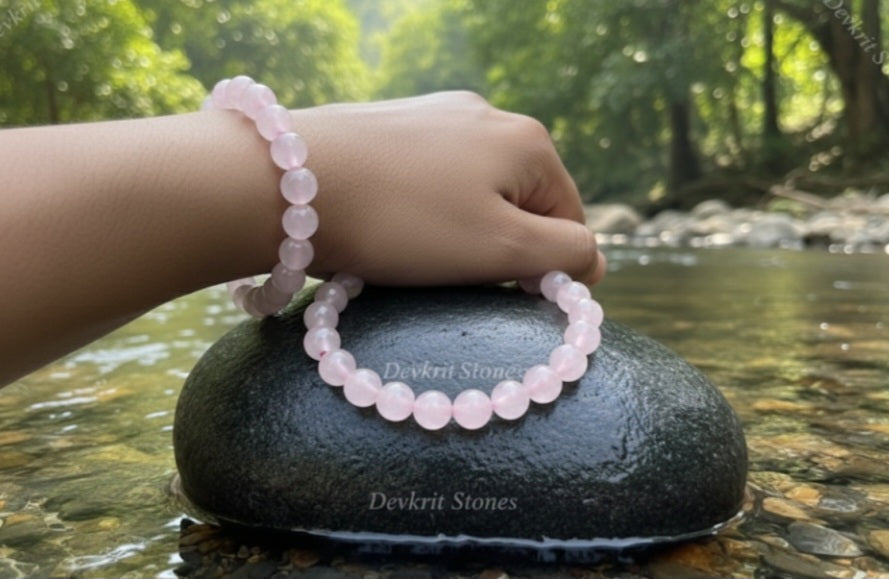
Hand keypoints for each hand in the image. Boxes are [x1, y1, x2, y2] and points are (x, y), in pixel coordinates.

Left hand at [291, 91, 605, 285]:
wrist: (287, 182)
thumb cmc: (404, 221)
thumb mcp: (503, 249)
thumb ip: (566, 253)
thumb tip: (593, 259)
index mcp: (528, 142)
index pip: (568, 221)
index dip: (544, 269)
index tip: (501, 295)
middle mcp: (486, 115)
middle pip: (518, 205)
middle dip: (495, 248)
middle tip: (450, 276)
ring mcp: (433, 115)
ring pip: (468, 194)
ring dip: (453, 233)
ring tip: (411, 254)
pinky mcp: (388, 126)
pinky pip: (424, 182)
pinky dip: (415, 213)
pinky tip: (385, 227)